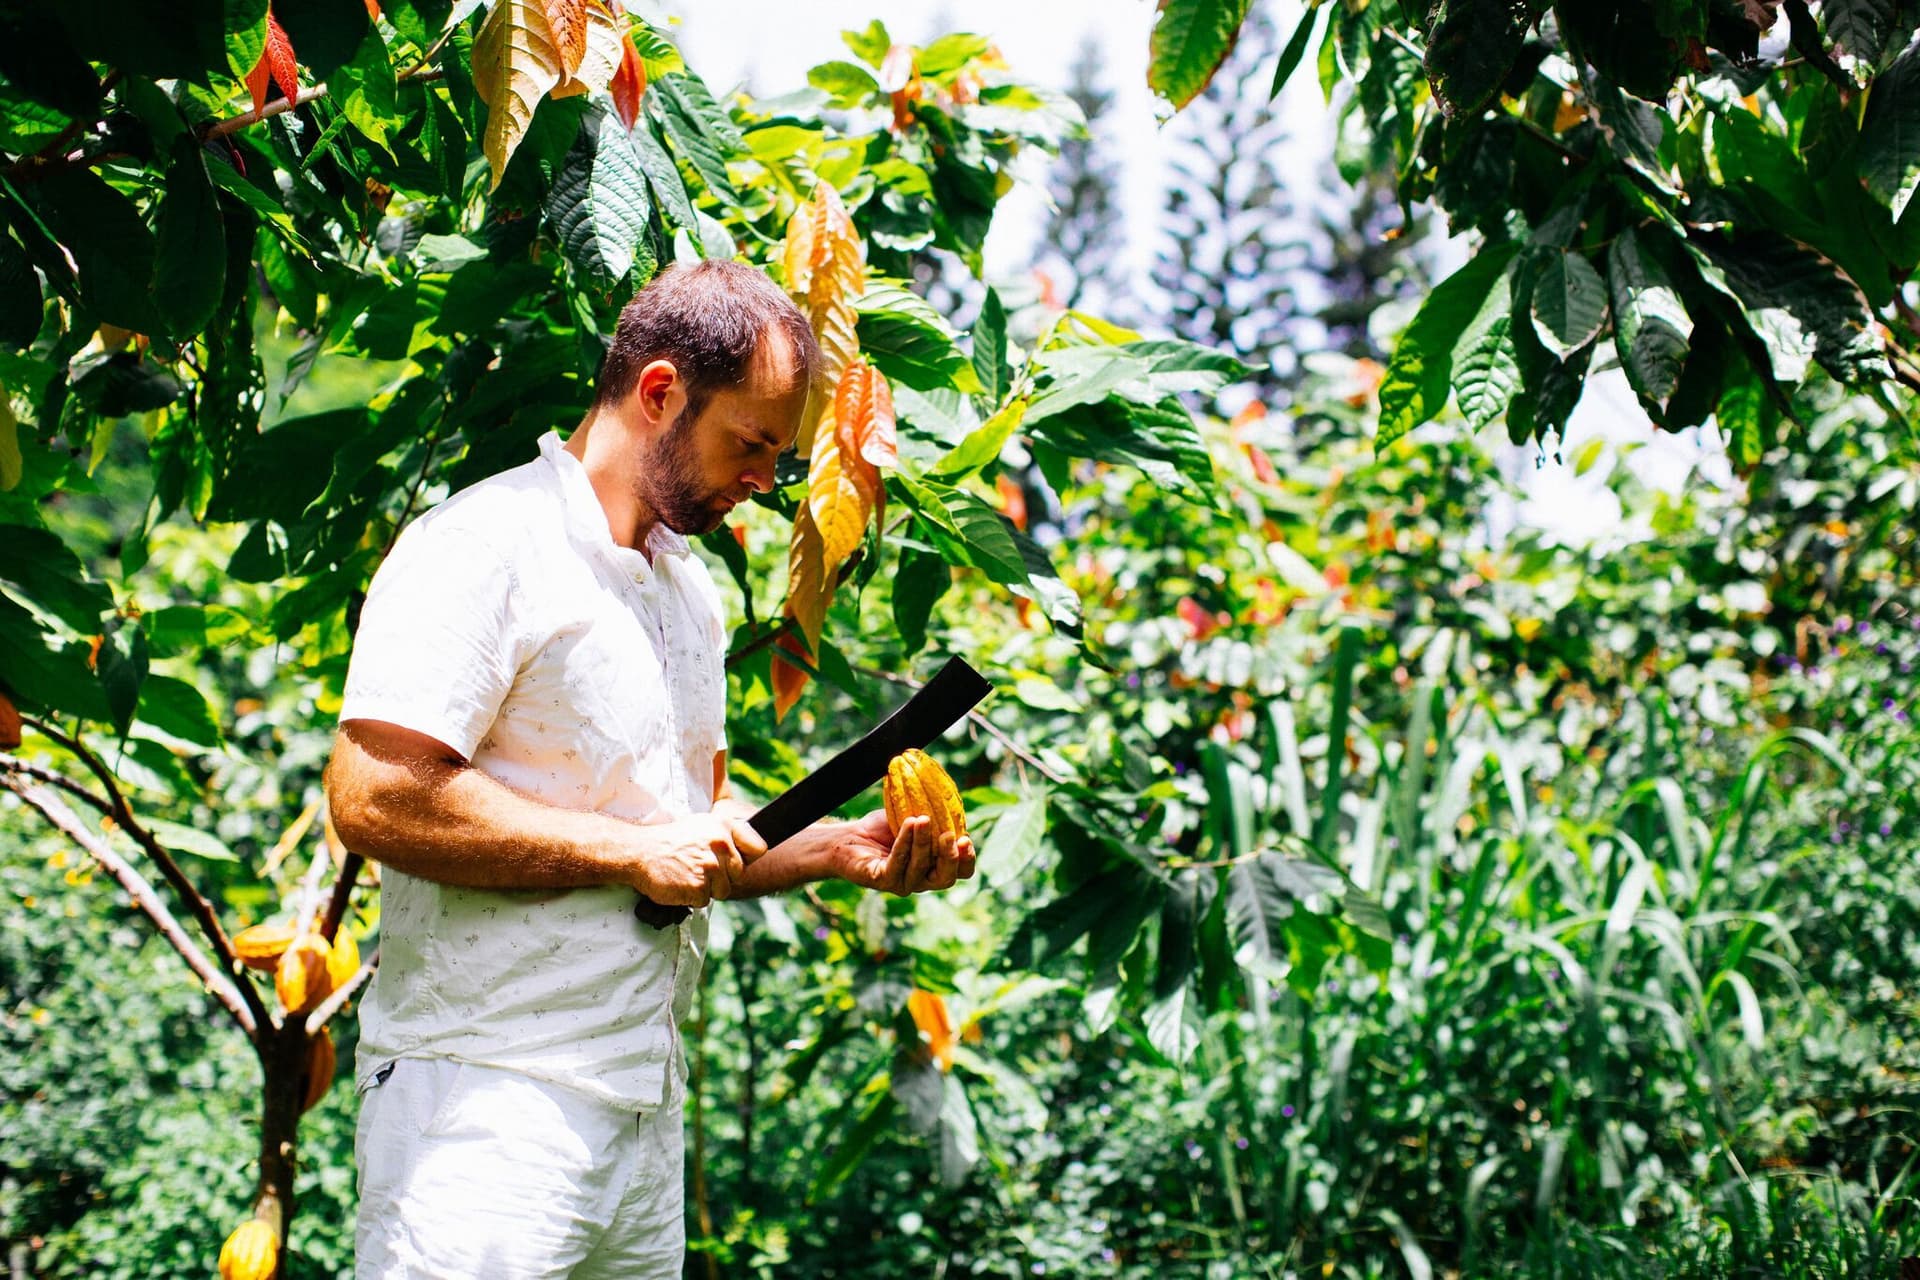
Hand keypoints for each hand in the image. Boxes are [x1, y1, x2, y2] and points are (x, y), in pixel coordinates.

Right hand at [628, 814, 767, 905]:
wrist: (639, 853)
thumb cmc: (670, 841)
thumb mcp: (702, 826)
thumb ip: (727, 835)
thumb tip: (753, 849)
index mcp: (723, 827)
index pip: (758, 847)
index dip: (748, 857)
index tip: (736, 860)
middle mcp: (720, 845)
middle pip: (738, 874)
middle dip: (722, 876)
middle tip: (698, 867)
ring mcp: (709, 867)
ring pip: (723, 890)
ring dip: (706, 888)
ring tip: (687, 873)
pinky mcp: (698, 887)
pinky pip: (704, 901)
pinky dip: (692, 897)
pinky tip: (680, 883)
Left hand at [834, 810, 975, 896]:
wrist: (848, 836)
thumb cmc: (882, 829)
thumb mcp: (914, 819)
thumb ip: (935, 818)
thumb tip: (953, 801)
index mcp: (934, 867)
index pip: (961, 872)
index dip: (967, 859)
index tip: (965, 839)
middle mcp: (922, 880)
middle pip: (946, 878)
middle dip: (950, 858)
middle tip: (950, 835)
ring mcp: (902, 883)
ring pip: (920, 868)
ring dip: (923, 842)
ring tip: (923, 819)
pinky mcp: (881, 880)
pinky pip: (897, 863)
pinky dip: (905, 842)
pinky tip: (908, 823)